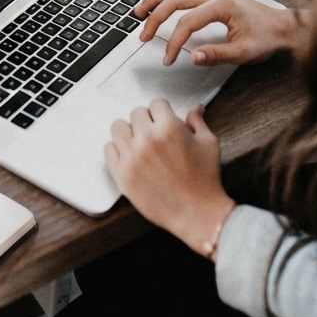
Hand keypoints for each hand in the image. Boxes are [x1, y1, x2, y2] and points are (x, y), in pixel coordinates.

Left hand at [105, 100, 234, 257]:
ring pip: (118, 127)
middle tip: (155, 135)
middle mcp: (147, 139)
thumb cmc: (205, 180)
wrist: (196, 214)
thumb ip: (197, 122)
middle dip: (147, 121)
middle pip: (136, 113)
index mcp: (169, 127)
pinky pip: (109, 149)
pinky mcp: (121, 174)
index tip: (164, 120)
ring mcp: (131, 157)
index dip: (163, 112)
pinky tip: (130, 156)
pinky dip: (118, 150)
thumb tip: (195, 108)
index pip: (156, 103)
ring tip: (140, 143)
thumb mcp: (208, 144)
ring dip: (129, 132)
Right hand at [133, 0, 297, 65]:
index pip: (187, 22)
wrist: (284, 26)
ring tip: (140, 12)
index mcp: (223, 4)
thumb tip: (192, 57)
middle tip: (144, 35)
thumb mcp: (243, 53)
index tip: (169, 58)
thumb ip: (216, 55)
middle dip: (155, 18)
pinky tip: (159, 4)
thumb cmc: (268, 37)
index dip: (174, 42)